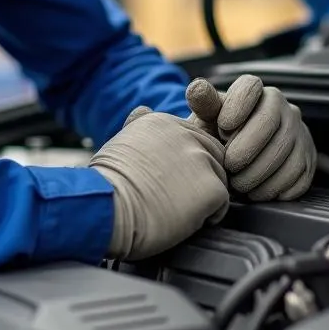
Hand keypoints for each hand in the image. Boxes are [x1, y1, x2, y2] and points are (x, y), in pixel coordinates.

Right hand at [89, 106, 230, 261]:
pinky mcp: (212, 186)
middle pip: (211, 155)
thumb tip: (144, 109)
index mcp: (161, 121)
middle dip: (199, 178)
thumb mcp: (120, 144)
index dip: (182, 165)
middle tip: (173, 198)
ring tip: (174, 209)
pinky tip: (182, 220)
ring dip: (202, 197)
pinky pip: (222, 204)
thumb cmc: (107, 186)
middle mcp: (184, 133)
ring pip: (219, 179)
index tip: (163, 181)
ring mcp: (200, 158)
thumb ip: (139, 126)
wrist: (106, 210)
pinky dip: (208, 217)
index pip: (191, 139)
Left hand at [186, 75, 315, 200]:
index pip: (251, 87)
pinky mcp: (308, 160)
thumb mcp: (209, 119)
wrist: (242, 157)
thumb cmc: (221, 135)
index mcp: (258, 92)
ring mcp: (299, 134)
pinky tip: (256, 192)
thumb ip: (204, 104)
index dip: (237, 106)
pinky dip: (275, 188)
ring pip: (285, 152)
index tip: (222, 127)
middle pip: (270, 123)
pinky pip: (297, 175)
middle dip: (246, 148)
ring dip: (258, 173)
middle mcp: (284, 108)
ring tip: (239, 184)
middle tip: (229, 166)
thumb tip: (196, 88)